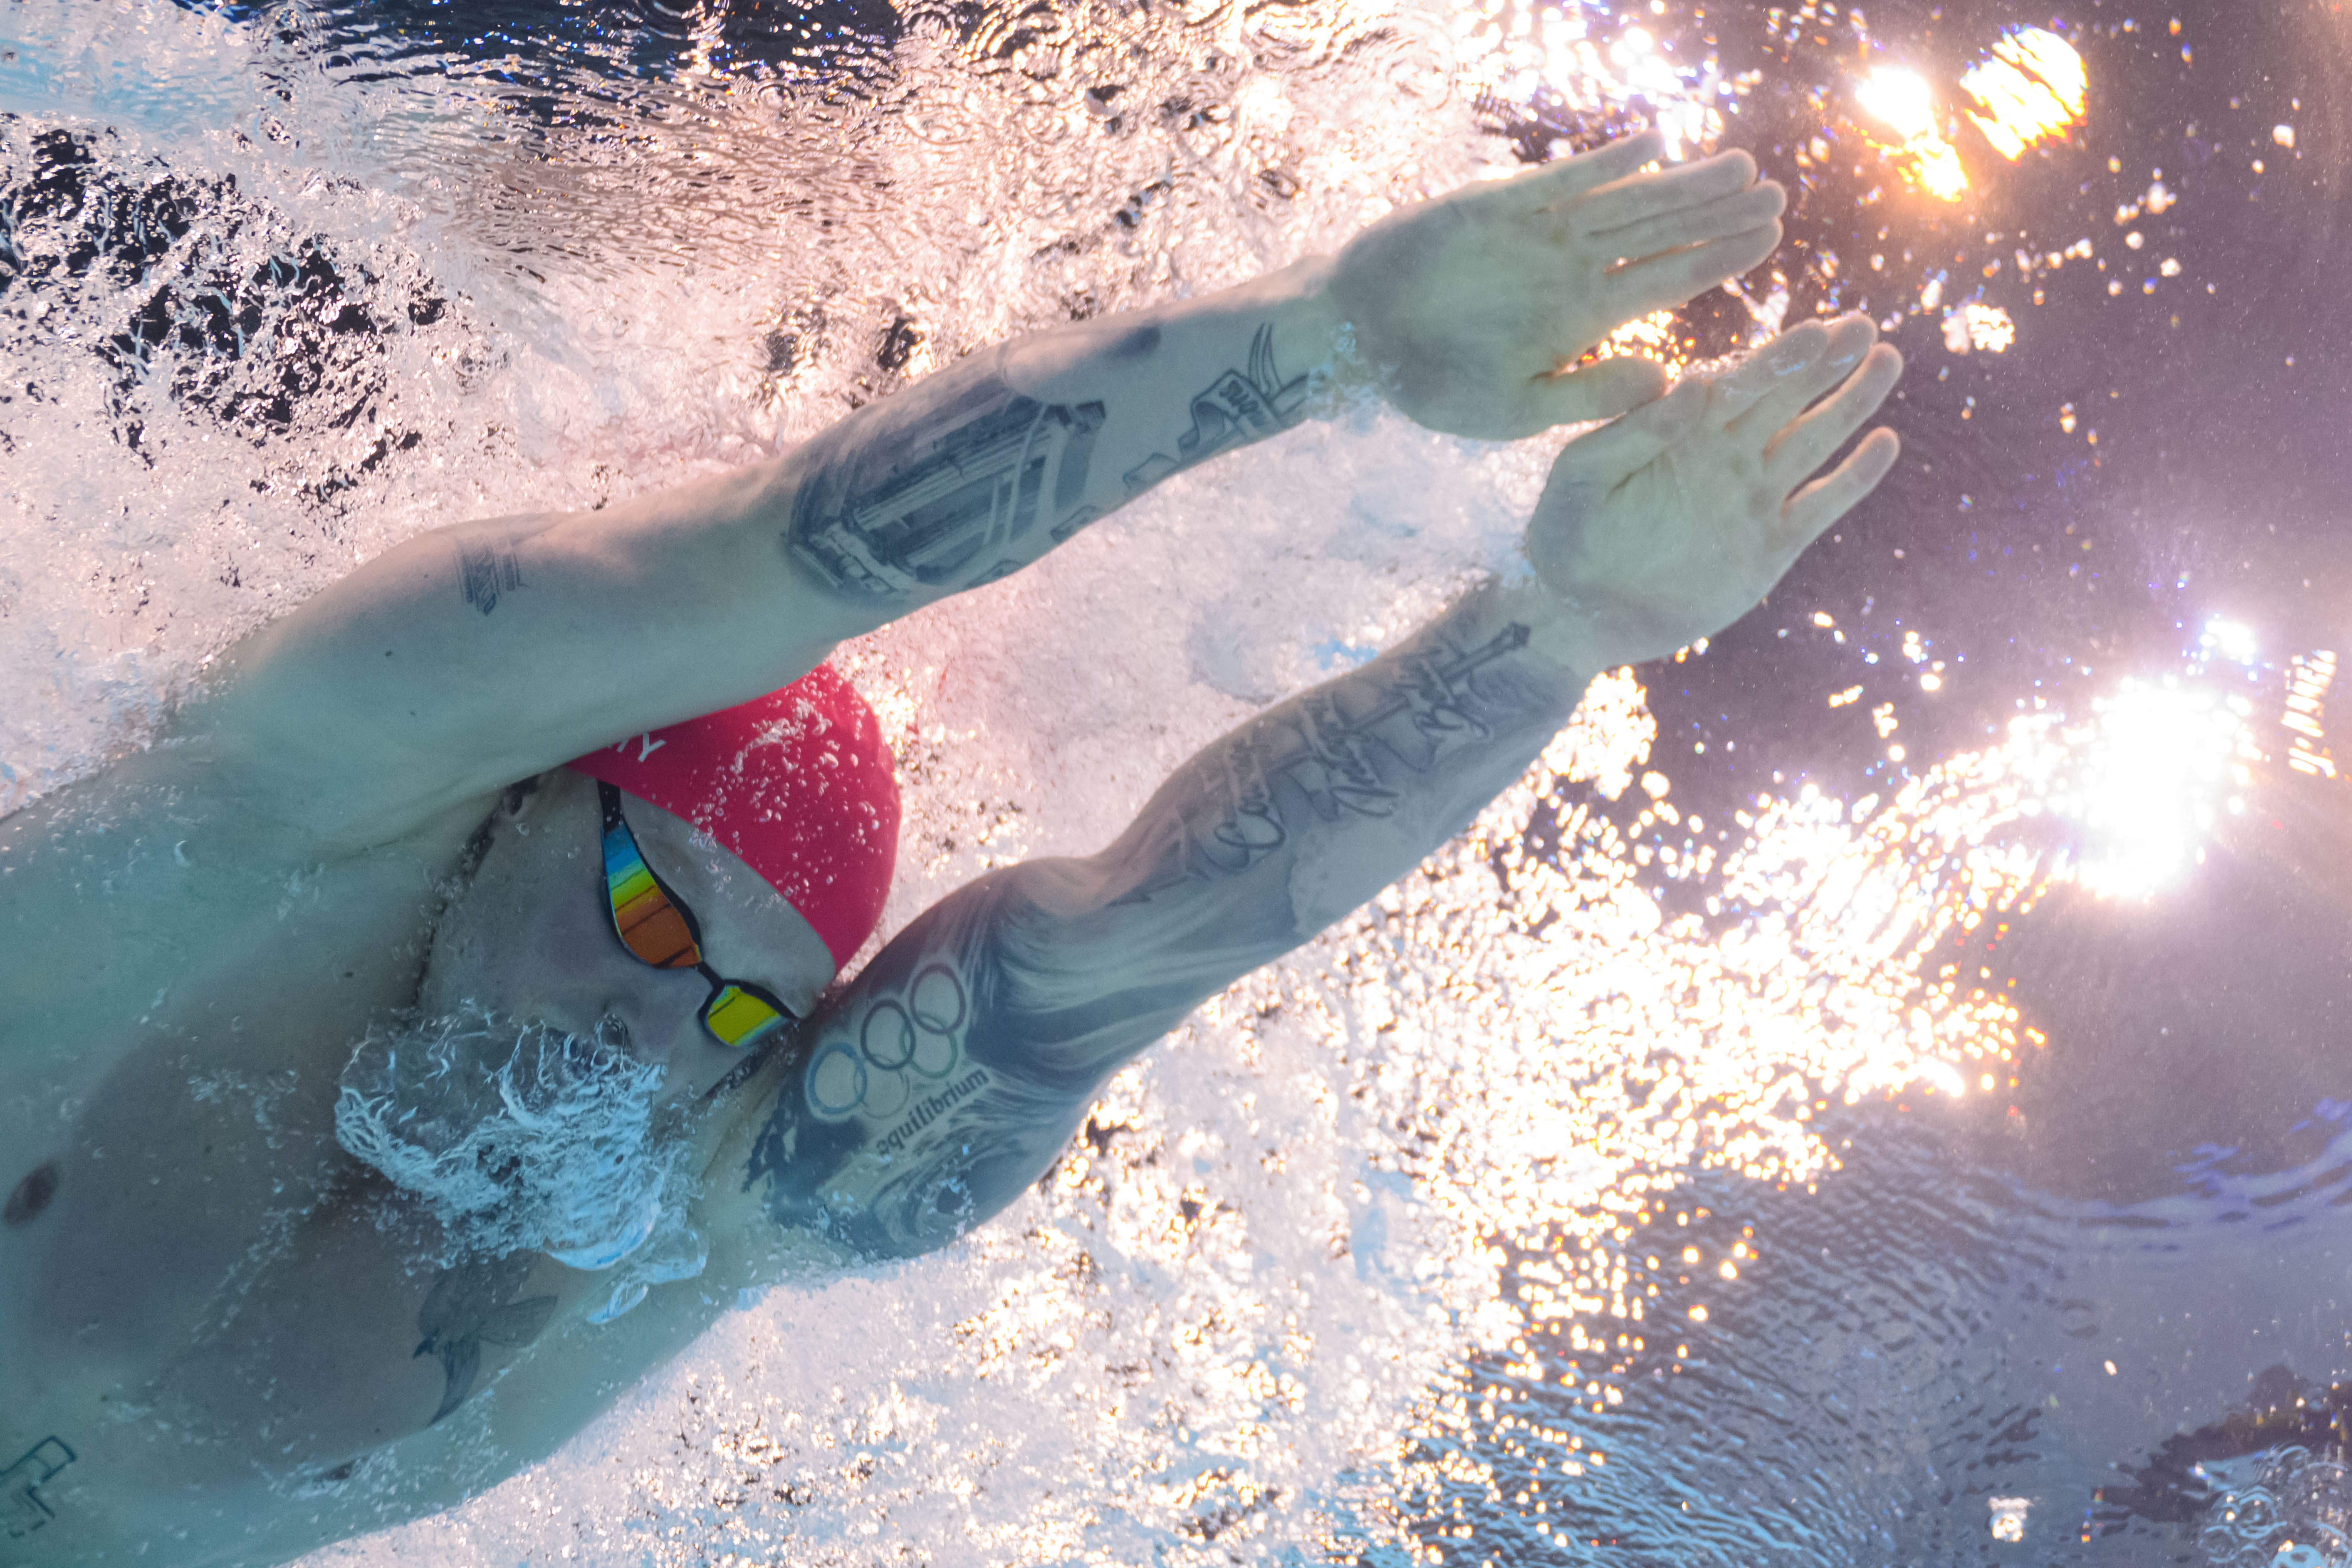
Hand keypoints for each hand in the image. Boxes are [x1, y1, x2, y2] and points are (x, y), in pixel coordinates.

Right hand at [1326, 130, 1784, 440]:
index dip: (1716, 260)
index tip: (1770, 242)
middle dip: (1717, 216)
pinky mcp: (1499, 206)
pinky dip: (1606, 164)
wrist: (1355, 339)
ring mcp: (1538, 235)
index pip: (1664, 282)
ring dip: (1681, 185)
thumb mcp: (1513, 410)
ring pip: (1626, 202)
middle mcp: (1570, 271)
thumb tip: (1668, 382)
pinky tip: (1655, 146)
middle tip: (1777, 196)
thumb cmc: (1429, 383)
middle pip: (1659, 235)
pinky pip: (1564, 180)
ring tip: (1740, 168)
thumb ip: (1588, 394)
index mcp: (1579, 319)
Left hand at [1525, 314, 1902, 669]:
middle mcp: (1724, 455)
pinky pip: (1821, 504)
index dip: (1778, 357)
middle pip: (1786, 399)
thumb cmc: (1566, 538)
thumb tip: (1694, 385)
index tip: (1816, 329)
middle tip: (1864, 326)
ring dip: (1850, 403)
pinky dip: (1853, 477)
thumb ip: (1634, 432)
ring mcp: (1752, 498)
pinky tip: (1885, 442)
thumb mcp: (1583, 476)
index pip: (1738, 383)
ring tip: (1885, 361)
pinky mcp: (1771, 545)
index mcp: (1681, 431)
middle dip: (1825, 363)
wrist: (1578, 613)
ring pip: (1813, 440)